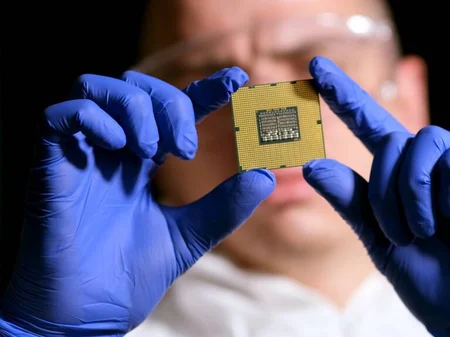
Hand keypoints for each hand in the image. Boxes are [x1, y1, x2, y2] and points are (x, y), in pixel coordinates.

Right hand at [0, 68, 274, 334]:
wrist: (88, 312)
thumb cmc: (130, 274)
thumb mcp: (190, 235)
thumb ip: (224, 206)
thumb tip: (266, 175)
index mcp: (142, 161)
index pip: (172, 111)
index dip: (204, 90)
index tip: (237, 80)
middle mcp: (112, 150)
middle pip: (135, 88)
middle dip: (168, 102)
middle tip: (186, 145)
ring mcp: (81, 155)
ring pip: (95, 88)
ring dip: (133, 106)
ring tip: (153, 147)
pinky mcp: (50, 166)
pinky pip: (59, 117)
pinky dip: (91, 118)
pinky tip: (120, 145)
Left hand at [303, 57, 449, 335]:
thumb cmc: (430, 280)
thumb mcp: (380, 241)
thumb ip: (352, 201)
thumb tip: (311, 164)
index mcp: (403, 179)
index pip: (370, 126)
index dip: (344, 97)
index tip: (315, 69)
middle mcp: (434, 166)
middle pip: (396, 140)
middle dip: (388, 189)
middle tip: (401, 233)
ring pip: (428, 140)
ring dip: (416, 189)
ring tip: (427, 229)